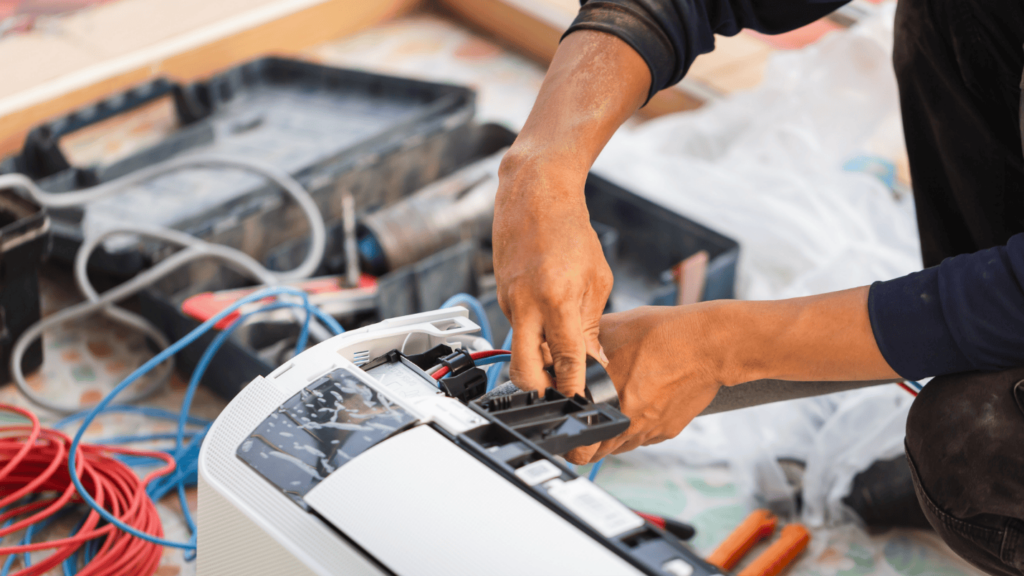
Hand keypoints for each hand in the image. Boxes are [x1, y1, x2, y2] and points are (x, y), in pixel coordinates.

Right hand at [493, 156, 612, 398]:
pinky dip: (533, 335)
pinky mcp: (501, 297)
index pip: (564, 358)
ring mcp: (508, 302)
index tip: (582, 403)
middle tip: (560, 394)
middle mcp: (525, 305)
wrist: (534, 196)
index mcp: (556, 299)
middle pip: (522, 370)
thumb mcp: (596, 279)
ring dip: (538, 360)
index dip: (573, 386)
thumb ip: (591, 324)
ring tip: (563, 355)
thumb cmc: (569, 231)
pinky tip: (550, 323)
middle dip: (539, 391)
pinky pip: (517, 328)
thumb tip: (593, 360)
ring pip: (519, 349)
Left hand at [565, 305, 724, 464]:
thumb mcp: (612, 329)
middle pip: (598, 451)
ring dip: (612, 438)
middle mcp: (627, 422)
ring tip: (612, 414)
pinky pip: (644, 437)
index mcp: (606, 400)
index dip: (571, 437)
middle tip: (584, 430)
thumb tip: (565, 348)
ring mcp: (649, 430)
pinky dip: (637, 428)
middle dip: (588, 444)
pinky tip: (638, 407)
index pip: (579, 440)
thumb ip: (585, 344)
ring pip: (621, 447)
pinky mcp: (668, 430)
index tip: (569, 432)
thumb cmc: (663, 333)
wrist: (708, 345)